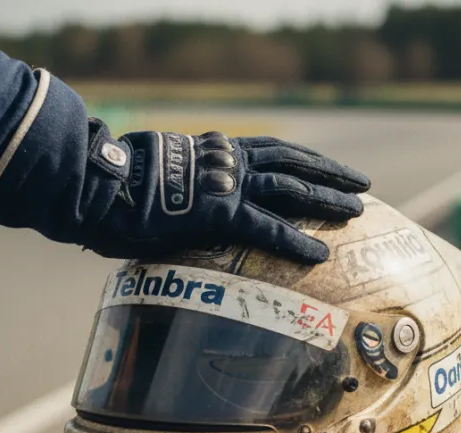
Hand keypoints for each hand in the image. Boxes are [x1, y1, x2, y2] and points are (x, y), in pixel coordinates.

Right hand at [94, 131, 369, 263]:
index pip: (270, 150)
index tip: (326, 166)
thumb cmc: (116, 189)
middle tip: (361, 184)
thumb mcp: (159, 179)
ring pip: (291, 189)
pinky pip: (268, 229)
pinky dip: (296, 241)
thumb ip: (180, 191)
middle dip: (329, 174)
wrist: (98, 186)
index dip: (303, 158)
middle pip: (292, 163)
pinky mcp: (220, 213)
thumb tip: (179, 210)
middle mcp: (228, 162)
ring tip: (357, 211)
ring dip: (327, 199)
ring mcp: (226, 185)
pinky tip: (320, 253)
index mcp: (215, 150)